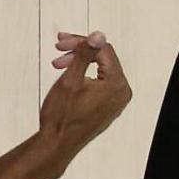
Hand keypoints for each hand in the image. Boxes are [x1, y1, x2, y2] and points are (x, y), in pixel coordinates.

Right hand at [39, 30, 132, 164]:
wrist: (57, 144)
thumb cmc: (62, 116)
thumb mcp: (70, 79)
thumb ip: (85, 55)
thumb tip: (98, 35)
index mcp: (118, 84)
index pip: (104, 51)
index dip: (81, 43)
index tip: (60, 43)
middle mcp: (122, 93)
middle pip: (104, 59)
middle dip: (80, 52)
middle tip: (58, 51)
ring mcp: (116, 101)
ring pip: (101, 71)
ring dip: (80, 63)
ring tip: (59, 65)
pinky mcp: (108, 107)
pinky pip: (100, 84)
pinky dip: (85, 76)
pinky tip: (69, 76)